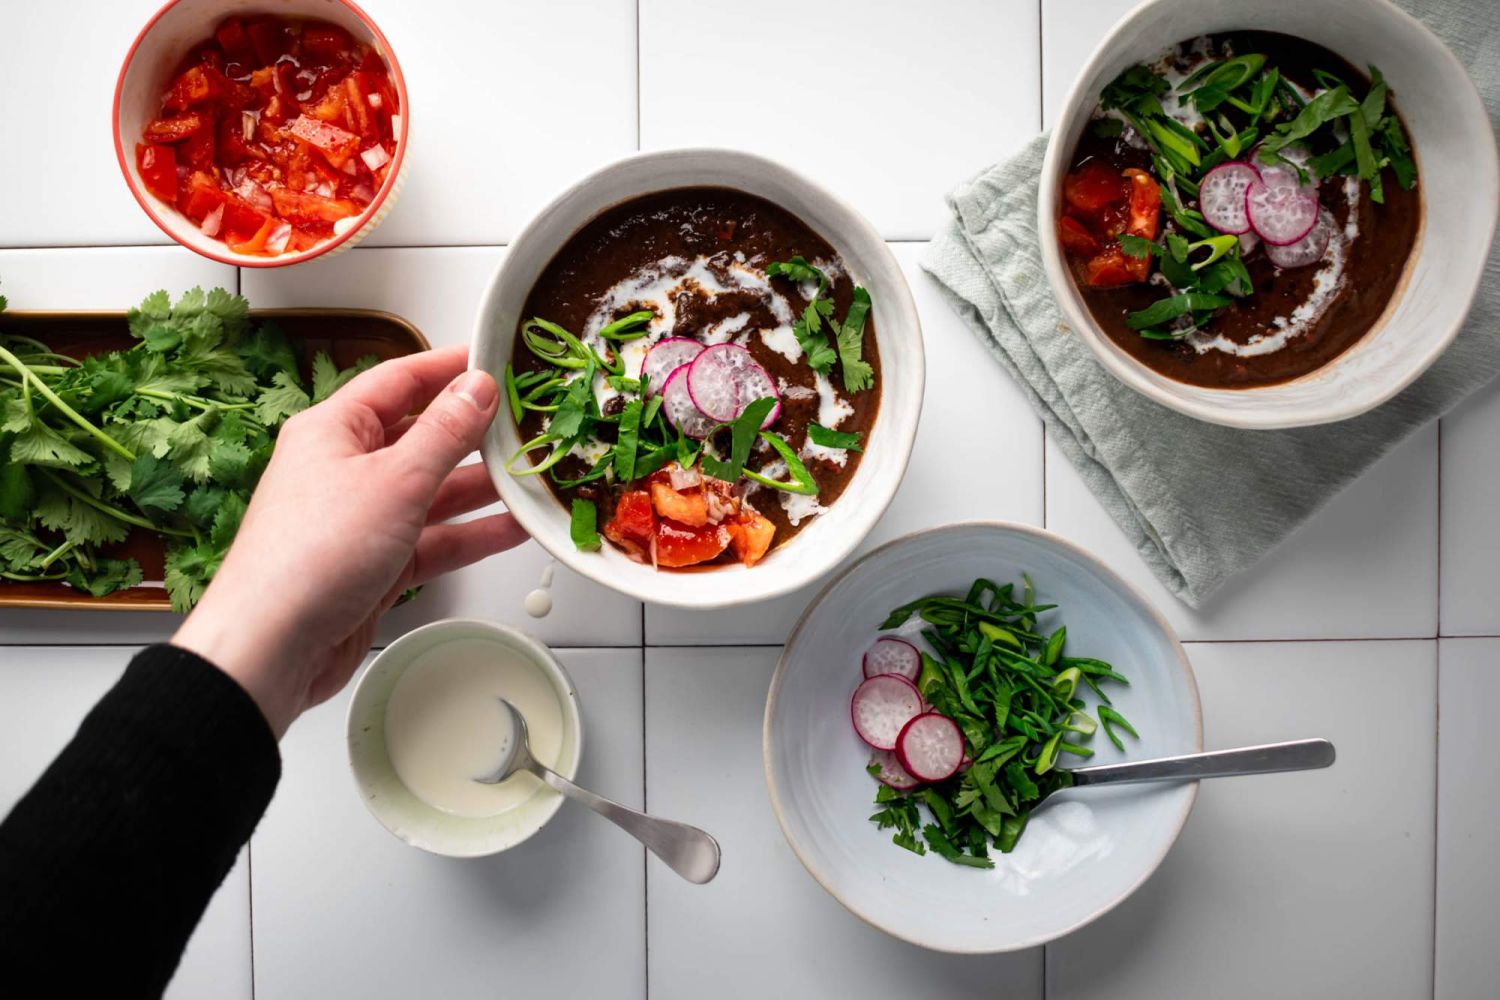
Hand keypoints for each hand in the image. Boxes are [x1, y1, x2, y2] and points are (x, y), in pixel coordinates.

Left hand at [172, 345, 527, 737]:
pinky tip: (515, 528)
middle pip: (423, 436)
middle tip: (530, 424)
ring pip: (434, 491)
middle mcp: (346, 468)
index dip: (451, 367)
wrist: (272, 648)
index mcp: (335, 429)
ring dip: (483, 487)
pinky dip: (472, 534)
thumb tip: (478, 387)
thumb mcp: (395, 481)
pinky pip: (435, 539)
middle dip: (477, 433)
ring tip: (535, 475)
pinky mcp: (376, 565)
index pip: (402, 380)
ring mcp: (362, 518)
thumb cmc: (313, 554)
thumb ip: (445, 434)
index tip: (499, 360)